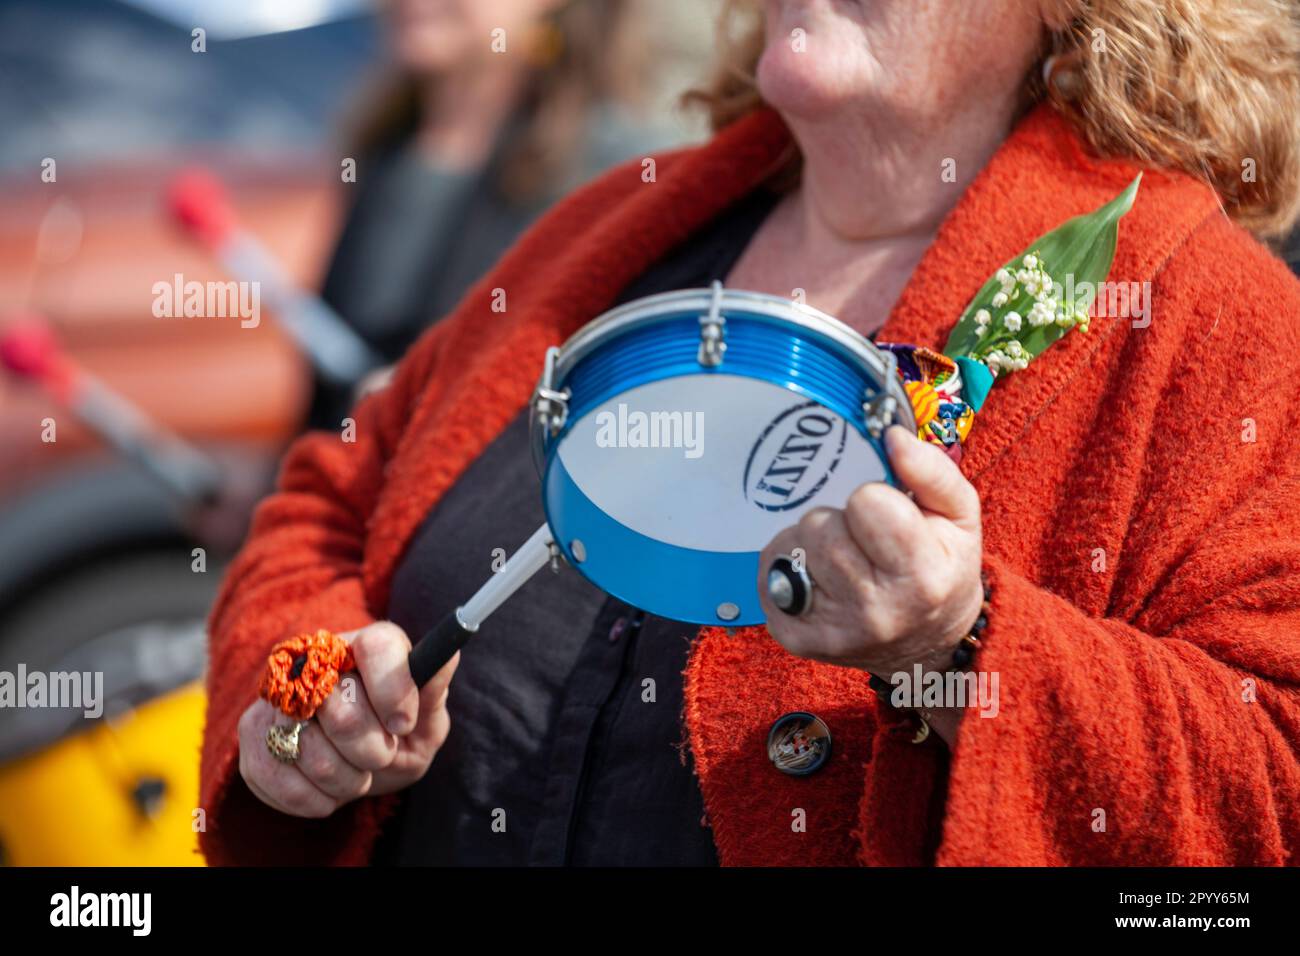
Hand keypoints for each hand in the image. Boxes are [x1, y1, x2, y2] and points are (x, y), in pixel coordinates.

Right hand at [238, 621, 457, 817]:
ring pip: (307, 748)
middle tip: (381, 754)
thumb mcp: (427, 717)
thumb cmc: (397, 733)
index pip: (378, 647)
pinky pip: (274, 774)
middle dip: (372, 750)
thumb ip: (432, 689)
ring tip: (356, 774)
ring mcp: (280, 693)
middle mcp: (319, 658)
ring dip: (344, 779)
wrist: (356, 760)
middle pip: (341, 709)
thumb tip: (448, 652)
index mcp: (370, 645)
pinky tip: (327, 790)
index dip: (394, 691)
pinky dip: (310, 797)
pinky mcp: (252, 731)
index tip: (403, 726)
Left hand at [758, 425, 983, 678]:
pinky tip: (819, 578)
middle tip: (864, 540)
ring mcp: (831, 631)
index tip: (889, 516)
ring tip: (842, 557)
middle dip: (840, 521)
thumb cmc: (943, 568)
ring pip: (790, 545)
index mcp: (921, 577)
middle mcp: (875, 611)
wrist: (928, 644)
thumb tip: (890, 435)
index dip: (875, 499)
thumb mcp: (959, 516)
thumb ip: (931, 470)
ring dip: (811, 541)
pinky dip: (788, 566)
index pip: (866, 503)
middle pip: (820, 525)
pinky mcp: (795, 639)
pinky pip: (768, 573)